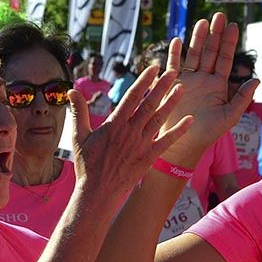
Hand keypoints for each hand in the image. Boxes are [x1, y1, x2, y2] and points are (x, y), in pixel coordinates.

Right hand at [69, 67, 190, 201]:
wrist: (97, 193)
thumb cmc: (87, 165)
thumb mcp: (79, 136)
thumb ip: (78, 111)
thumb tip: (71, 89)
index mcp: (114, 124)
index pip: (132, 96)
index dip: (144, 80)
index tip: (154, 68)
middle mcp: (130, 131)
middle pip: (149, 104)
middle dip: (162, 86)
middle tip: (174, 71)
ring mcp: (141, 144)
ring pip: (159, 119)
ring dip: (172, 103)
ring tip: (182, 88)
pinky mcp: (149, 157)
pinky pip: (167, 141)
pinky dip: (179, 130)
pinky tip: (190, 120)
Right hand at [157, 13, 258, 163]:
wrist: (184, 144)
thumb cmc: (208, 134)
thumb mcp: (229, 116)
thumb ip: (242, 98)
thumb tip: (257, 80)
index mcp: (218, 86)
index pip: (225, 60)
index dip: (229, 43)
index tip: (233, 26)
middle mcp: (204, 80)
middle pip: (210, 52)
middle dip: (215, 34)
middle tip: (219, 16)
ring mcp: (188, 81)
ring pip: (194, 55)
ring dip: (198, 38)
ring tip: (203, 22)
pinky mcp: (173, 85)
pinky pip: (173, 66)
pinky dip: (175, 54)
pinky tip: (177, 40)